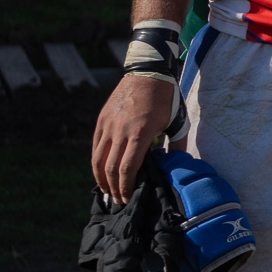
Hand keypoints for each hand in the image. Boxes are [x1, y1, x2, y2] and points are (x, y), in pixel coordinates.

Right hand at [91, 75, 178, 203]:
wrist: (148, 71)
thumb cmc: (166, 97)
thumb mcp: (176, 120)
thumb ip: (177, 145)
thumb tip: (176, 165)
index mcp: (141, 132)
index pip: (127, 168)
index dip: (126, 186)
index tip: (128, 198)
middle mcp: (121, 130)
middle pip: (110, 167)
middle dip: (113, 188)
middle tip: (118, 200)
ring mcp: (108, 125)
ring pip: (97, 159)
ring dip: (101, 178)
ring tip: (107, 190)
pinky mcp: (101, 120)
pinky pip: (95, 146)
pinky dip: (96, 162)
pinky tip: (101, 172)